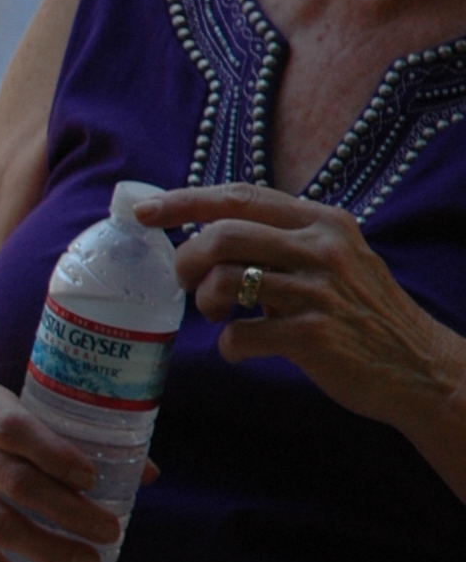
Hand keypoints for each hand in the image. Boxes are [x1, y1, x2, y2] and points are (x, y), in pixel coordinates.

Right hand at [0, 379, 128, 561]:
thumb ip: (76, 438)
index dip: (54, 453)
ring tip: (91, 561)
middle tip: (110, 529)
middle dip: (68, 510)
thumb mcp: (20, 417)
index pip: (13, 428)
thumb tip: (148, 474)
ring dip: (50, 549)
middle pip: (14, 482)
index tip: (93, 477)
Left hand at [139, 182, 464, 429]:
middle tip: (186, 281)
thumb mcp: (334, 259)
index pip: (240, 195)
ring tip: (218, 314)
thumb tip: (208, 233)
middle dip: (188, 258)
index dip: (184, 201)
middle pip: (223, 233)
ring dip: (206, 301)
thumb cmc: (361, 313)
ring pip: (226, 280)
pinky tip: (242, 349)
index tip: (145, 212)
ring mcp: (319, 292)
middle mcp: (322, 248)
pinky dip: (228, 346)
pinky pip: (240, 336)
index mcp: (322, 221)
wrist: (417, 367)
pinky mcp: (314, 337)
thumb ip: (282, 241)